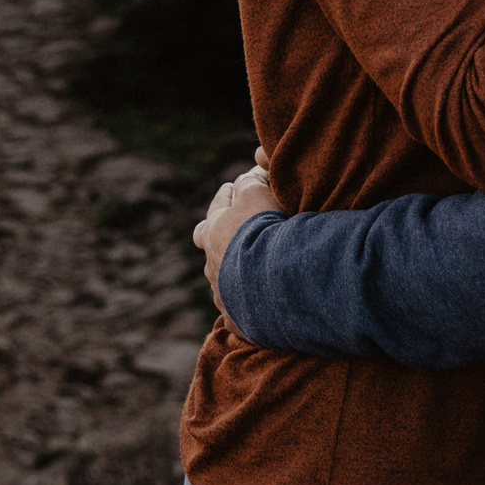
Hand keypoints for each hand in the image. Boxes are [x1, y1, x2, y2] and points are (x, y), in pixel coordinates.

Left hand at [193, 147, 280, 314]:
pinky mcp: (238, 320)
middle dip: (218, 234)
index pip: (218, 204)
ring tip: (254, 270)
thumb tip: (252, 164)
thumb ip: (253, 178)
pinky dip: (248, 306)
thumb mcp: (260, 192)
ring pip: (222, 278)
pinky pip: (239, 312)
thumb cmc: (267, 230)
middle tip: (230, 231)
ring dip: (234, 272)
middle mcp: (212, 263)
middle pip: (208, 243)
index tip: (239, 187)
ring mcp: (222, 293)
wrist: (276, 280)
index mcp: (214, 230)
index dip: (231, 192)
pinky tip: (260, 306)